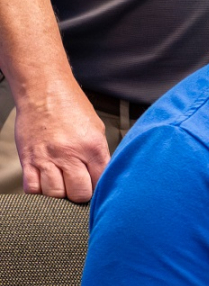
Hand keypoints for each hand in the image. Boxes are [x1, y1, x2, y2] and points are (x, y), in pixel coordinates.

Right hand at [14, 87, 109, 202]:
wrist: (44, 91)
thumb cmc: (72, 108)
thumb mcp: (96, 129)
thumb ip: (100, 155)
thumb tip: (103, 177)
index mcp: (93, 147)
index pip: (101, 182)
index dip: (100, 189)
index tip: (96, 187)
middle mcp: (70, 154)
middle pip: (79, 193)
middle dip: (80, 195)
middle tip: (78, 187)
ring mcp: (47, 158)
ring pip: (55, 194)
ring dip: (59, 194)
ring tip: (62, 184)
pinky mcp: (28, 159)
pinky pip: (32, 187)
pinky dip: (38, 191)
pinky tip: (45, 182)